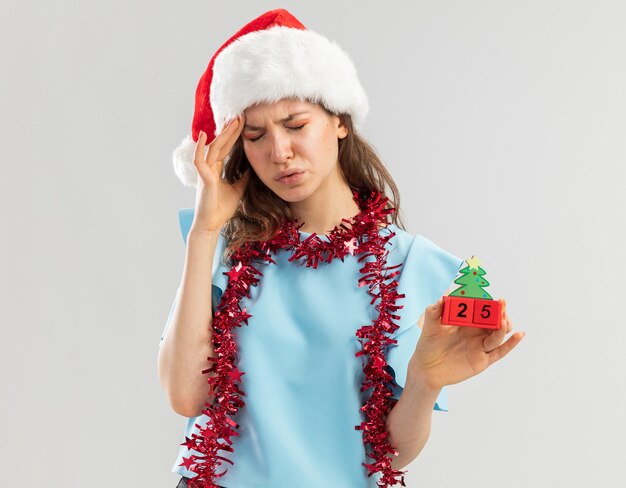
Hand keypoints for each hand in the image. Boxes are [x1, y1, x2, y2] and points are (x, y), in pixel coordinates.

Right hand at [191, 115, 250, 232]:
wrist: (211, 225)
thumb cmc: (221, 209)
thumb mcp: (238, 190)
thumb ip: (243, 178)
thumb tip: (252, 168)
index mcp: (216, 170)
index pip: (226, 148)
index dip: (234, 136)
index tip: (243, 123)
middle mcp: (209, 168)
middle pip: (221, 145)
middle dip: (230, 130)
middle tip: (240, 115)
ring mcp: (205, 172)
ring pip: (213, 148)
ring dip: (222, 134)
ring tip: (231, 120)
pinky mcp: (203, 179)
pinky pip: (199, 160)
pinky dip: (199, 148)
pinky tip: (203, 136)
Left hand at [408, 298, 524, 390]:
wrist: (426, 368)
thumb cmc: (428, 344)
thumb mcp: (430, 325)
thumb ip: (435, 311)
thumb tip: (444, 297)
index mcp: (466, 321)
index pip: (482, 309)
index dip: (489, 302)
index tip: (494, 297)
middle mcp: (476, 332)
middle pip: (495, 320)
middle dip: (500, 312)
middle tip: (500, 306)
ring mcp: (480, 346)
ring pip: (499, 334)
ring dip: (503, 326)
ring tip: (503, 320)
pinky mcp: (482, 360)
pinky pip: (500, 351)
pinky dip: (511, 343)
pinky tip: (519, 335)